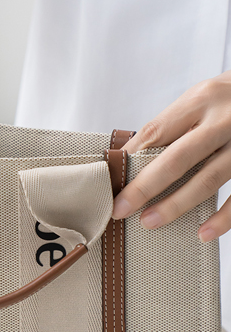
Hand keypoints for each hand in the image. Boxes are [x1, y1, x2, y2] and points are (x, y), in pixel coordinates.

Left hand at [112, 71, 230, 241]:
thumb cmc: (229, 98)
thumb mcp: (201, 98)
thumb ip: (173, 125)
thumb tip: (132, 157)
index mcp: (201, 100)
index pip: (157, 132)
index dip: (130, 159)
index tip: (111, 182)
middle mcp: (223, 120)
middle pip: (177, 158)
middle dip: (145, 187)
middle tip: (121, 209)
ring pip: (207, 179)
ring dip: (176, 204)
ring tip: (149, 222)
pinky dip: (223, 217)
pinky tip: (203, 232)